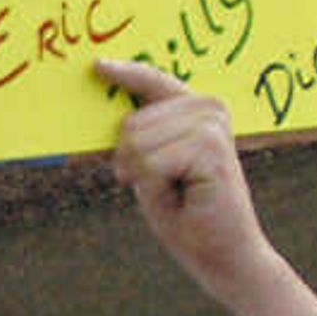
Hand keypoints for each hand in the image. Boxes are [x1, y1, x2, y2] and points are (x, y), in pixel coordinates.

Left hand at [98, 55, 274, 292]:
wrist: (219, 250)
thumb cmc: (183, 210)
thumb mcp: (151, 166)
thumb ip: (137, 137)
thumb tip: (109, 116)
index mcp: (197, 110)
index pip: (154, 81)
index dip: (125, 73)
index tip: (97, 65)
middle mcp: (209, 109)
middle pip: (130, 123)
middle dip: (130, 161)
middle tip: (162, 184)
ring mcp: (213, 127)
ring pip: (137, 144)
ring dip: (144, 176)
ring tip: (175, 190)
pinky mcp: (212, 149)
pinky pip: (150, 164)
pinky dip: (155, 186)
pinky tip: (183, 195)